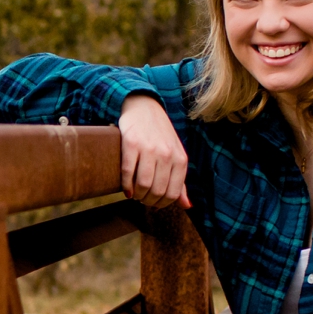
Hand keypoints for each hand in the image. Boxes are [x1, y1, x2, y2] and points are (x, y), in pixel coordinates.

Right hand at [118, 94, 190, 208]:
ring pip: (143, 184)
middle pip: (157, 191)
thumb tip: (187, 206)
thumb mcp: (175, 156)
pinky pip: (127, 172)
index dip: (161, 204)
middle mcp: (167, 154)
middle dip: (147, 201)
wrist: (144, 107)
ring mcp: (149, 148)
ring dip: (137, 195)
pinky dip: (126, 185)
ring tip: (134, 194)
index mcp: (180, 159)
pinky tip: (126, 188)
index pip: (173, 194)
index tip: (153, 202)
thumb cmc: (161, 135)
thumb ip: (181, 181)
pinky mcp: (131, 143)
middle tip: (141, 198)